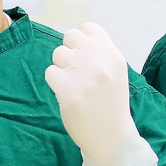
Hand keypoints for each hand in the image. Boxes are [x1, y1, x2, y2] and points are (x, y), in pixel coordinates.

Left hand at [44, 22, 136, 165]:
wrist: (111, 137)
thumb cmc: (110, 103)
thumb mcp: (115, 72)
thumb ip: (99, 53)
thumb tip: (75, 37)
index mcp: (113, 56)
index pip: (89, 28)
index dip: (82, 40)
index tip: (83, 56)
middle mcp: (100, 62)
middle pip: (70, 36)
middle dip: (69, 51)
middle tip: (74, 70)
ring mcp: (84, 76)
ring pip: (58, 53)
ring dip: (60, 67)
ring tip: (71, 83)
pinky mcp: (68, 91)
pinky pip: (50, 72)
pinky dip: (54, 82)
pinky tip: (65, 93)